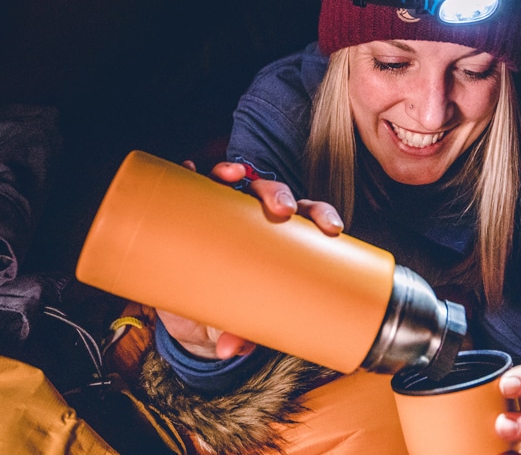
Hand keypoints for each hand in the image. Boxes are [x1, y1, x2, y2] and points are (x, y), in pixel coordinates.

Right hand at [155, 159, 346, 358]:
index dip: (323, 215)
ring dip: (232, 172)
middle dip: (279, 193)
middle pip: (274, 192)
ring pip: (232, 181)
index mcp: (282, 235)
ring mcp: (222, 211)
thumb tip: (229, 350)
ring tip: (231, 176)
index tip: (332, 228)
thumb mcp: (241, 318)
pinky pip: (190, 187)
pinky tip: (187, 171)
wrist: (195, 307)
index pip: (310, 215)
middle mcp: (254, 216)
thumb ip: (241, 332)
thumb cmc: (234, 303)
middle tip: (281, 210)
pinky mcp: (191, 214)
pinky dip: (189, 174)